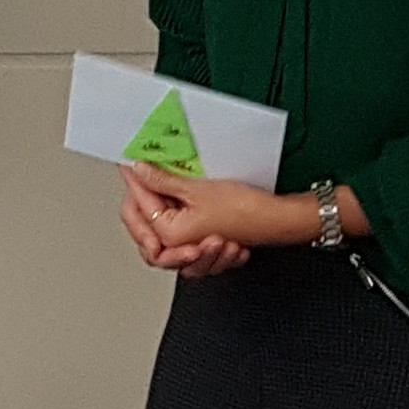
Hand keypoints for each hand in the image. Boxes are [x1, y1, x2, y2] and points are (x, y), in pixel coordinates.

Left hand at [118, 163, 300, 276]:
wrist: (277, 219)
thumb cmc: (246, 211)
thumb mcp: (197, 189)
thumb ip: (162, 181)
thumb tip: (140, 171)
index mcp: (170, 236)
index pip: (140, 205)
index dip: (135, 180)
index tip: (130, 163)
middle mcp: (177, 245)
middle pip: (146, 217)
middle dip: (149, 194)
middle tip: (148, 171)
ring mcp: (189, 242)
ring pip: (164, 217)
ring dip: (168, 200)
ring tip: (171, 181)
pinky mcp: (201, 236)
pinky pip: (183, 220)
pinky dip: (184, 204)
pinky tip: (185, 191)